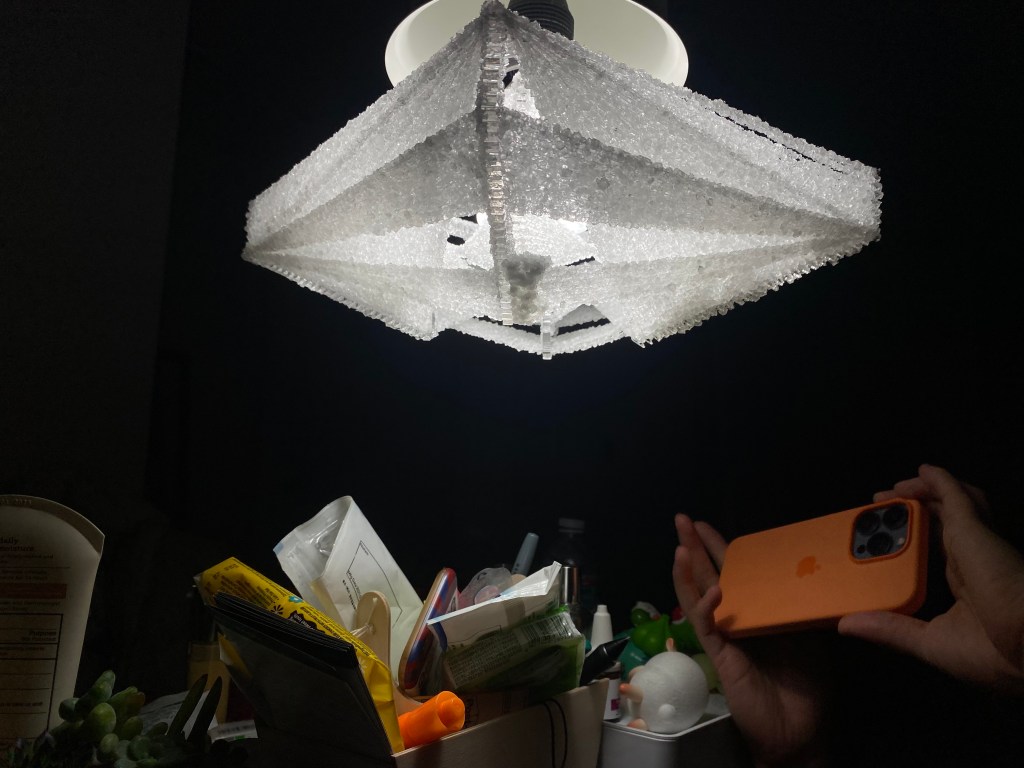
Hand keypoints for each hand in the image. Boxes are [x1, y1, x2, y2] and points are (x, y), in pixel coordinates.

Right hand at [674, 515, 832, 766]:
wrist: (799, 732)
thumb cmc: (806, 686)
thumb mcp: (810, 635)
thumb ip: (800, 607)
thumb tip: (808, 573)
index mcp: (753, 612)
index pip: (732, 572)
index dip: (718, 548)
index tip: (705, 524)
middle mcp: (733, 619)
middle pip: (706, 576)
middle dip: (693, 547)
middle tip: (681, 519)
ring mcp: (723, 636)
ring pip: (697, 596)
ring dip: (687, 570)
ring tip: (680, 545)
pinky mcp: (721, 655)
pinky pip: (708, 626)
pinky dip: (707, 607)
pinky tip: (712, 590)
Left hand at [838, 464, 1023, 692]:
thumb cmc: (994, 655)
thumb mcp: (931, 644)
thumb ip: (890, 630)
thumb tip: (846, 625)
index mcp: (966, 589)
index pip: (934, 554)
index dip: (913, 543)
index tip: (884, 539)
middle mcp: (970, 562)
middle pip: (937, 526)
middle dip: (908, 512)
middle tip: (880, 504)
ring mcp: (974, 544)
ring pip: (950, 507)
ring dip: (920, 493)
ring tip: (894, 490)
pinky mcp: (974, 530)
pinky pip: (956, 496)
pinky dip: (941, 481)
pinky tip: (925, 471)